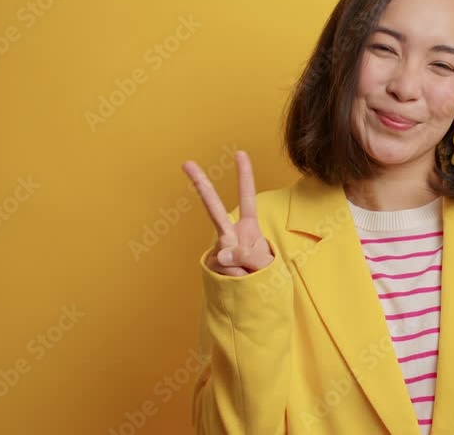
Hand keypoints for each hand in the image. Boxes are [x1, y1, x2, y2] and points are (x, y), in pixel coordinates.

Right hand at [182, 151, 274, 276]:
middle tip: (187, 162)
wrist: (254, 299)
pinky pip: (228, 272)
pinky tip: (239, 282)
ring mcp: (220, 250)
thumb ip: (248, 257)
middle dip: (201, 185)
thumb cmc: (264, 276)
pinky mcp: (214, 266)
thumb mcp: (266, 265)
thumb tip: (221, 253)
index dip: (245, 176)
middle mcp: (231, 234)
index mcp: (249, 228)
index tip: (240, 153)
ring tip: (250, 276)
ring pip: (229, 256)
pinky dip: (238, 280)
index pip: (247, 198)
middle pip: (214, 208)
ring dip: (245, 270)